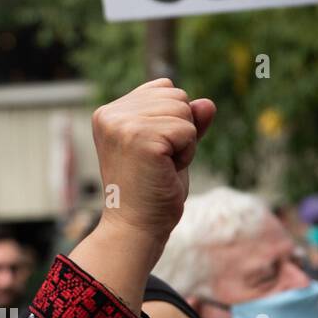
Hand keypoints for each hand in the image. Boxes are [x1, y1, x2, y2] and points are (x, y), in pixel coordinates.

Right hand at [71, 79, 214, 310]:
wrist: (136, 229)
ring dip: (184, 143)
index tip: (154, 153)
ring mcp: (123, 124)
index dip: (172, 120)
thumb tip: (208, 103)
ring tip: (161, 168)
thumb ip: (187, 122)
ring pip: (184, 110)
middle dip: (180, 130)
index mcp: (109, 113)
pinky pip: (188, 130)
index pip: (164, 88)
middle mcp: (110, 114)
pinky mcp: (140, 137)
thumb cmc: (151, 193)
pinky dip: (187, 154)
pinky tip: (165, 172)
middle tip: (158, 164)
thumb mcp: (171, 149)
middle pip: (176, 95)